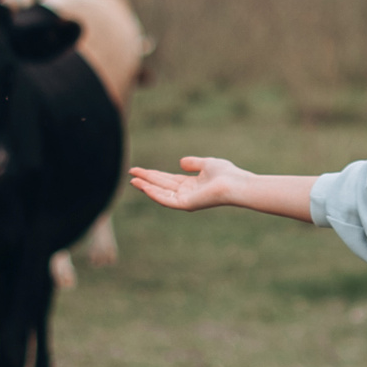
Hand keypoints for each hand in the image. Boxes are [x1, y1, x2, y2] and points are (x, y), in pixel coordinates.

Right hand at [129, 157, 247, 210]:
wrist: (235, 184)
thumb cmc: (226, 174)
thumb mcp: (207, 164)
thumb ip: (194, 163)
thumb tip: (180, 162)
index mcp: (191, 185)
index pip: (167, 180)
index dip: (153, 174)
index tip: (139, 170)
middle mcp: (186, 194)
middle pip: (161, 185)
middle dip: (146, 179)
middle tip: (131, 172)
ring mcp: (185, 200)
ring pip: (161, 193)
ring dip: (146, 186)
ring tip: (133, 180)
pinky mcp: (186, 204)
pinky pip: (167, 200)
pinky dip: (155, 194)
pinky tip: (145, 187)